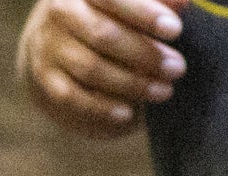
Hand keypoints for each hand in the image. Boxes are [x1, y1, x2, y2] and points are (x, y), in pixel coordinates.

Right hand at [17, 0, 187, 137]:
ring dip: (131, 83)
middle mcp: (60, 10)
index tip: (176, 30)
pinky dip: (101, 107)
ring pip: (90, 68)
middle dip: (144, 54)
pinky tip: (128, 113)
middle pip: (102, 35)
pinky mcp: (44, 75)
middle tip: (177, 68)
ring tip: (163, 91)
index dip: (145, 14)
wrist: (57, 31)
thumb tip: (184, 3)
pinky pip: (72, 96)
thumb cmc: (107, 10)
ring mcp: (48, 45)